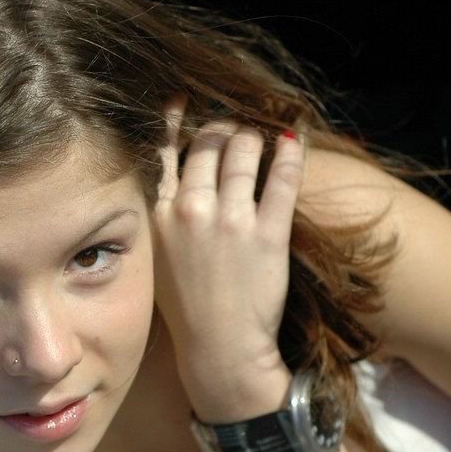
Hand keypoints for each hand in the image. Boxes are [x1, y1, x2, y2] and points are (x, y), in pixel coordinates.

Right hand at [153, 99, 304, 420]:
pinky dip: (290, 152)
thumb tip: (170, 177)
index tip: (184, 101)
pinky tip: (294, 138)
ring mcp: (231, 221)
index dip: (176, 120)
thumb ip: (159, 215)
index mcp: (159, 216)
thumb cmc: (186, 309)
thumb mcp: (156, 258)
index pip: (164, 150)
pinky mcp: (268, 234)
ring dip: (254, 138)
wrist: (219, 350)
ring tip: (261, 139)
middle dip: (223, 130)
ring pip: (244, 150)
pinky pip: (283, 177)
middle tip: (234, 133)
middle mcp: (192, 211)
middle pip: (208, 142)